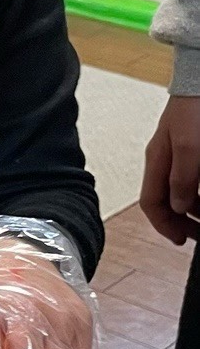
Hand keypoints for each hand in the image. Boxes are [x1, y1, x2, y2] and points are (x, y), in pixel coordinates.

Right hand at [141, 96, 199, 245]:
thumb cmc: (197, 108)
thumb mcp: (190, 147)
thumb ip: (182, 178)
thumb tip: (177, 205)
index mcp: (158, 161)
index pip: (152, 203)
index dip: (165, 226)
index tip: (182, 241)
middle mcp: (166, 160)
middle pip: (166, 201)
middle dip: (181, 222)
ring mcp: (181, 154)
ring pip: (183, 191)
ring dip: (195, 209)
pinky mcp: (195, 147)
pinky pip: (194, 178)